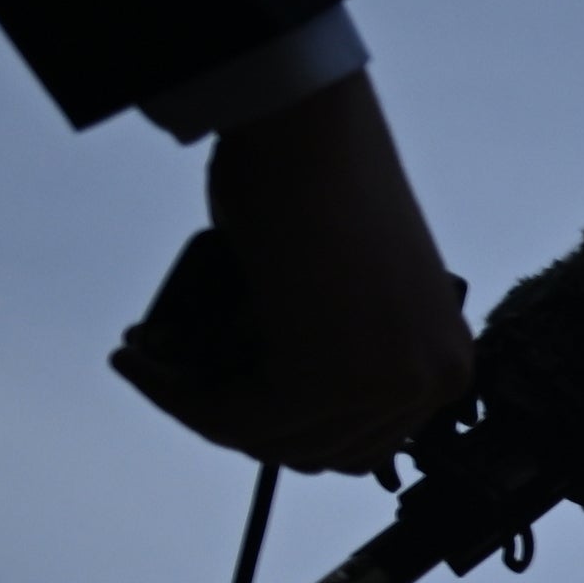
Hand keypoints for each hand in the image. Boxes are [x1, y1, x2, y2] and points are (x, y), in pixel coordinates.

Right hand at [111, 72, 477, 471]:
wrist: (308, 131)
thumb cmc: (318, 187)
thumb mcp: (346, 292)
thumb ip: (332, 350)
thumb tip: (270, 397)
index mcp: (445, 362)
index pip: (361, 443)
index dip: (284, 429)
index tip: (224, 400)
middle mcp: (431, 381)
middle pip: (316, 451)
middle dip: (238, 423)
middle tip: (176, 380)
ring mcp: (387, 385)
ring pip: (270, 440)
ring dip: (197, 408)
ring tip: (147, 362)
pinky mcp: (328, 380)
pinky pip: (235, 419)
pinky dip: (177, 397)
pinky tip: (138, 364)